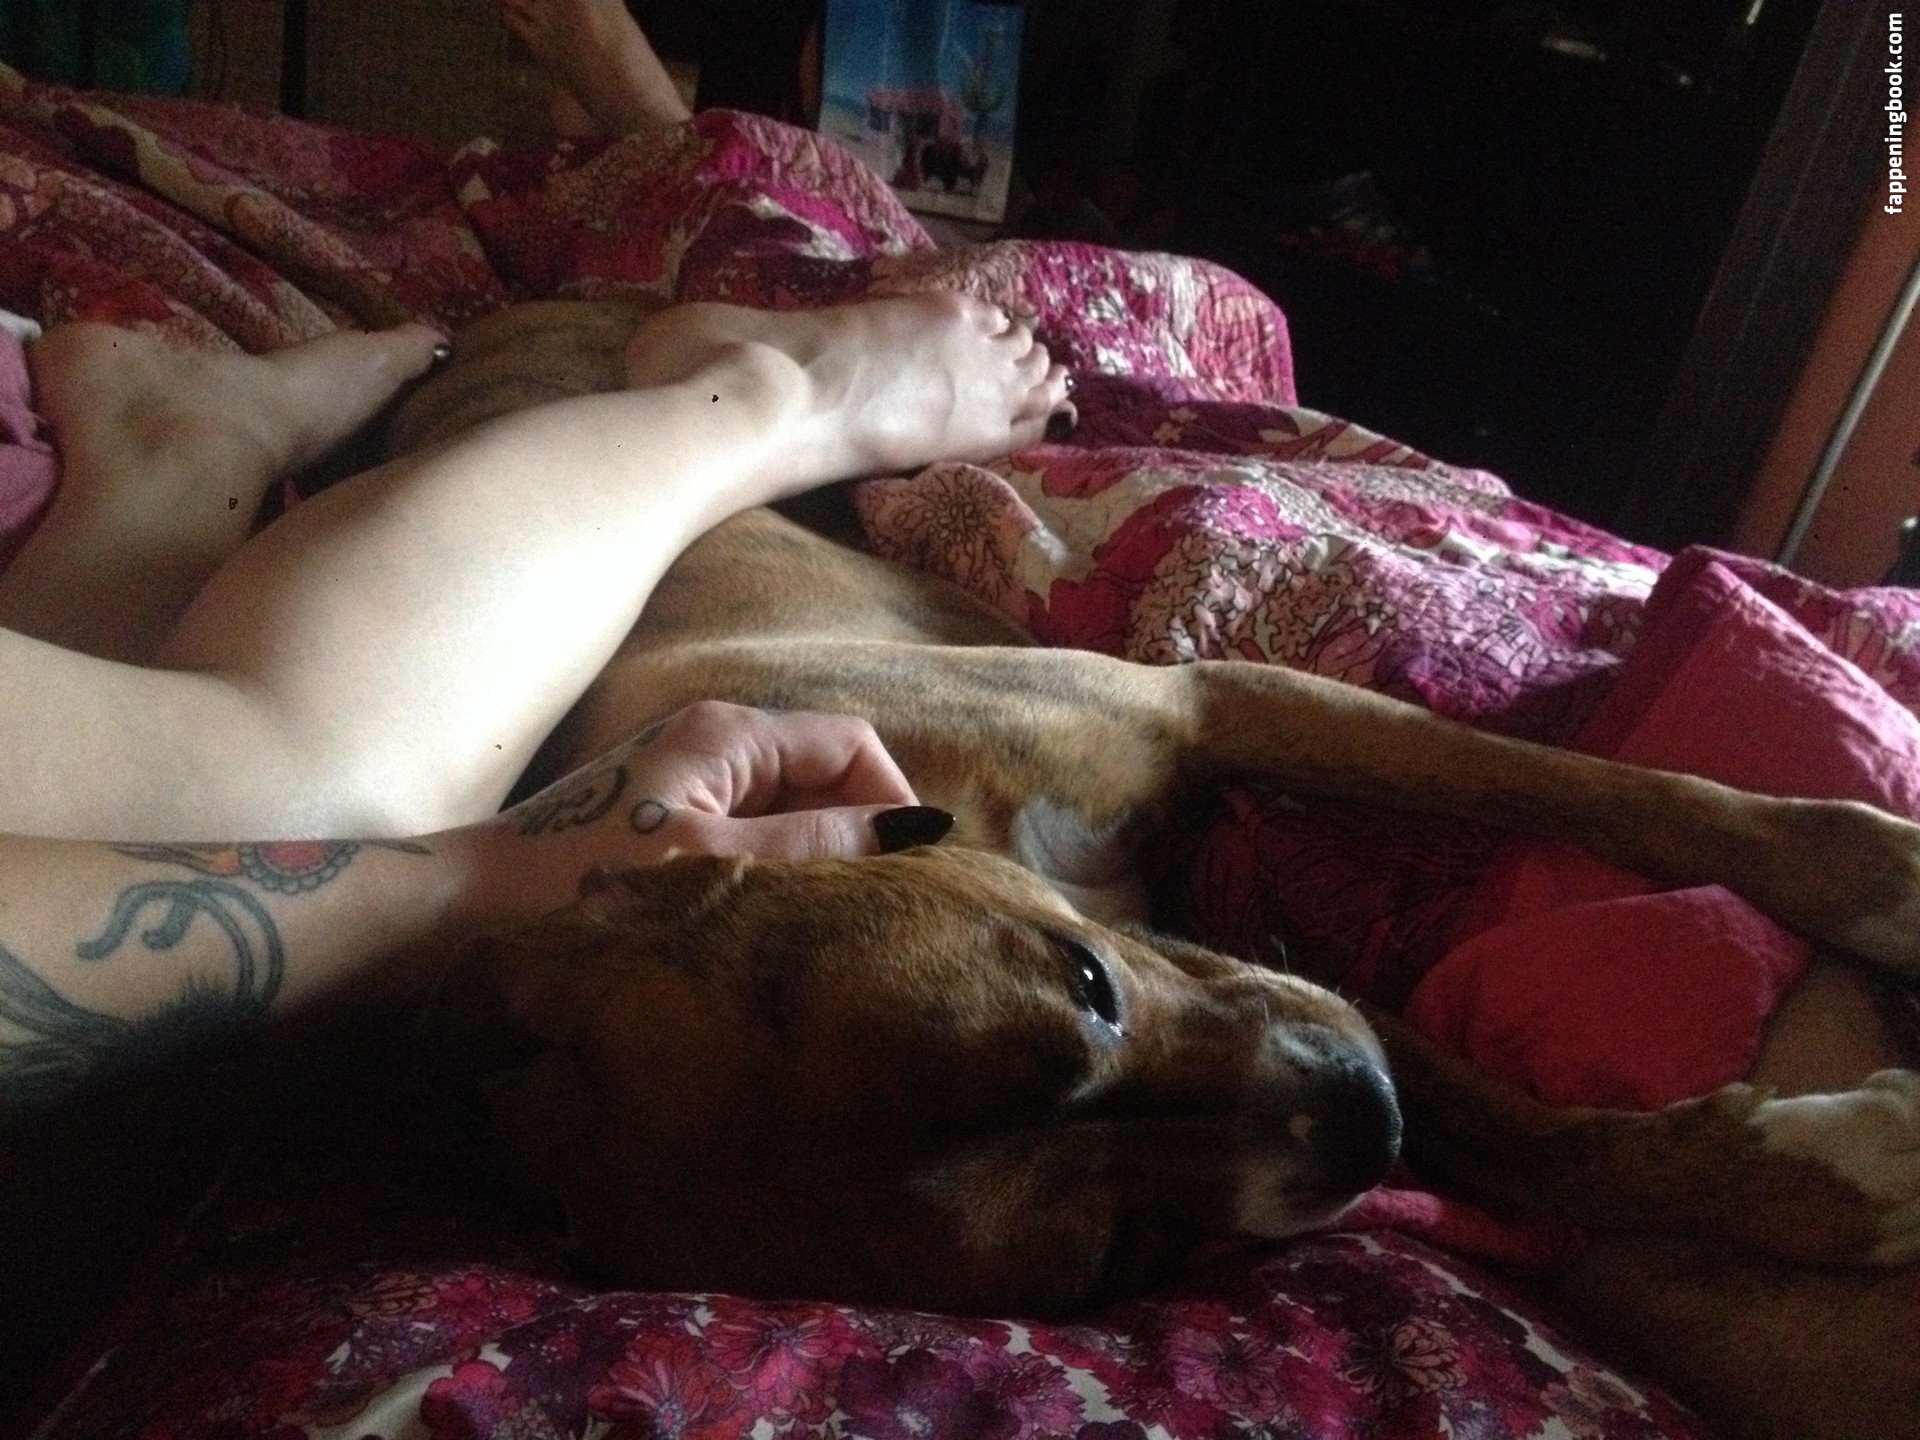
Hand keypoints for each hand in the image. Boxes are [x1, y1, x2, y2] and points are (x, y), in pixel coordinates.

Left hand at [446, 702, 953, 934]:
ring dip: (819, 864)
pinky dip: (778, 878)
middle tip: (874, 912)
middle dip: (861, 837)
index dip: (892, 802)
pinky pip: (752, 841)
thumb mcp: (717, 870)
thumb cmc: (579, 890)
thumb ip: (820, 847)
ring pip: (792, 814)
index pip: (853, 745)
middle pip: (826, 777)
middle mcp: (712, 744)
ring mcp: (688, 785)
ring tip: (825, 927)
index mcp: (729, 734)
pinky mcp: (666, 826)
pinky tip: (770, 929)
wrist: (460, 922)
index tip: (907, 875)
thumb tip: (917, 830)